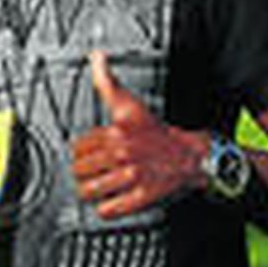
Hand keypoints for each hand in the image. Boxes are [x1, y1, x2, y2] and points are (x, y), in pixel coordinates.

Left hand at [71, 50, 207, 218]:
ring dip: (90, 192)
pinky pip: (110, 209)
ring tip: (96, 189)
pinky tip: (109, 202)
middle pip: (80, 171)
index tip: (86, 154)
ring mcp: (133, 175)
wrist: (190, 155)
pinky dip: (106, 209)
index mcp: (116, 132)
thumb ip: (107, 81)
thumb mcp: (129, 103)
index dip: (80, 152)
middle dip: (82, 173)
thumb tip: (96, 56)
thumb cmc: (156, 131)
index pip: (77, 148)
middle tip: (91, 173)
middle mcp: (123, 153)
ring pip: (90, 191)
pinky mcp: (143, 196)